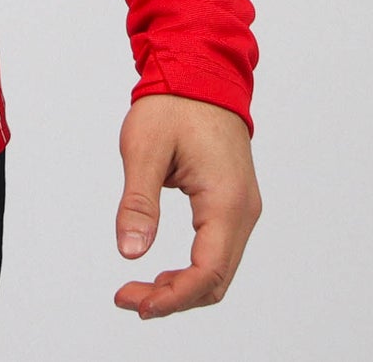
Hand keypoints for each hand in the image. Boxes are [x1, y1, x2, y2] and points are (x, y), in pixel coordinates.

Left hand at [112, 93, 259, 318]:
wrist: (200, 68)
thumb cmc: (173, 102)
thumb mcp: (144, 148)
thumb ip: (138, 202)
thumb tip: (130, 253)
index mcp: (226, 201)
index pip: (207, 273)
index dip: (173, 297)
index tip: (136, 303)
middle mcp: (243, 211)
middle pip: (216, 280)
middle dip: (173, 298)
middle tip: (128, 298)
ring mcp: (242, 207)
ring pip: (218, 269)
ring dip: (182, 286)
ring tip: (139, 290)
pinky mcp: (233, 202)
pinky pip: (218, 250)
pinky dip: (193, 269)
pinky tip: (163, 272)